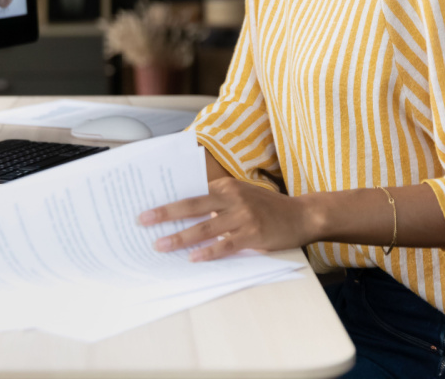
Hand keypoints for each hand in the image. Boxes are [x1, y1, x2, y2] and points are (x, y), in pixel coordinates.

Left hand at [138, 177, 319, 261]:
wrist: (301, 215)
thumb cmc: (267, 207)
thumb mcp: (241, 195)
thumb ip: (217, 202)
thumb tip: (185, 214)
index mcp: (226, 186)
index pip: (191, 192)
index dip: (169, 200)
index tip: (148, 205)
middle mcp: (232, 198)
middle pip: (191, 205)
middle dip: (165, 213)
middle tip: (143, 220)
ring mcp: (243, 216)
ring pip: (204, 227)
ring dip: (180, 237)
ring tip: (161, 245)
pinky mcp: (253, 234)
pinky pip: (225, 245)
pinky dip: (208, 252)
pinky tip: (193, 258)